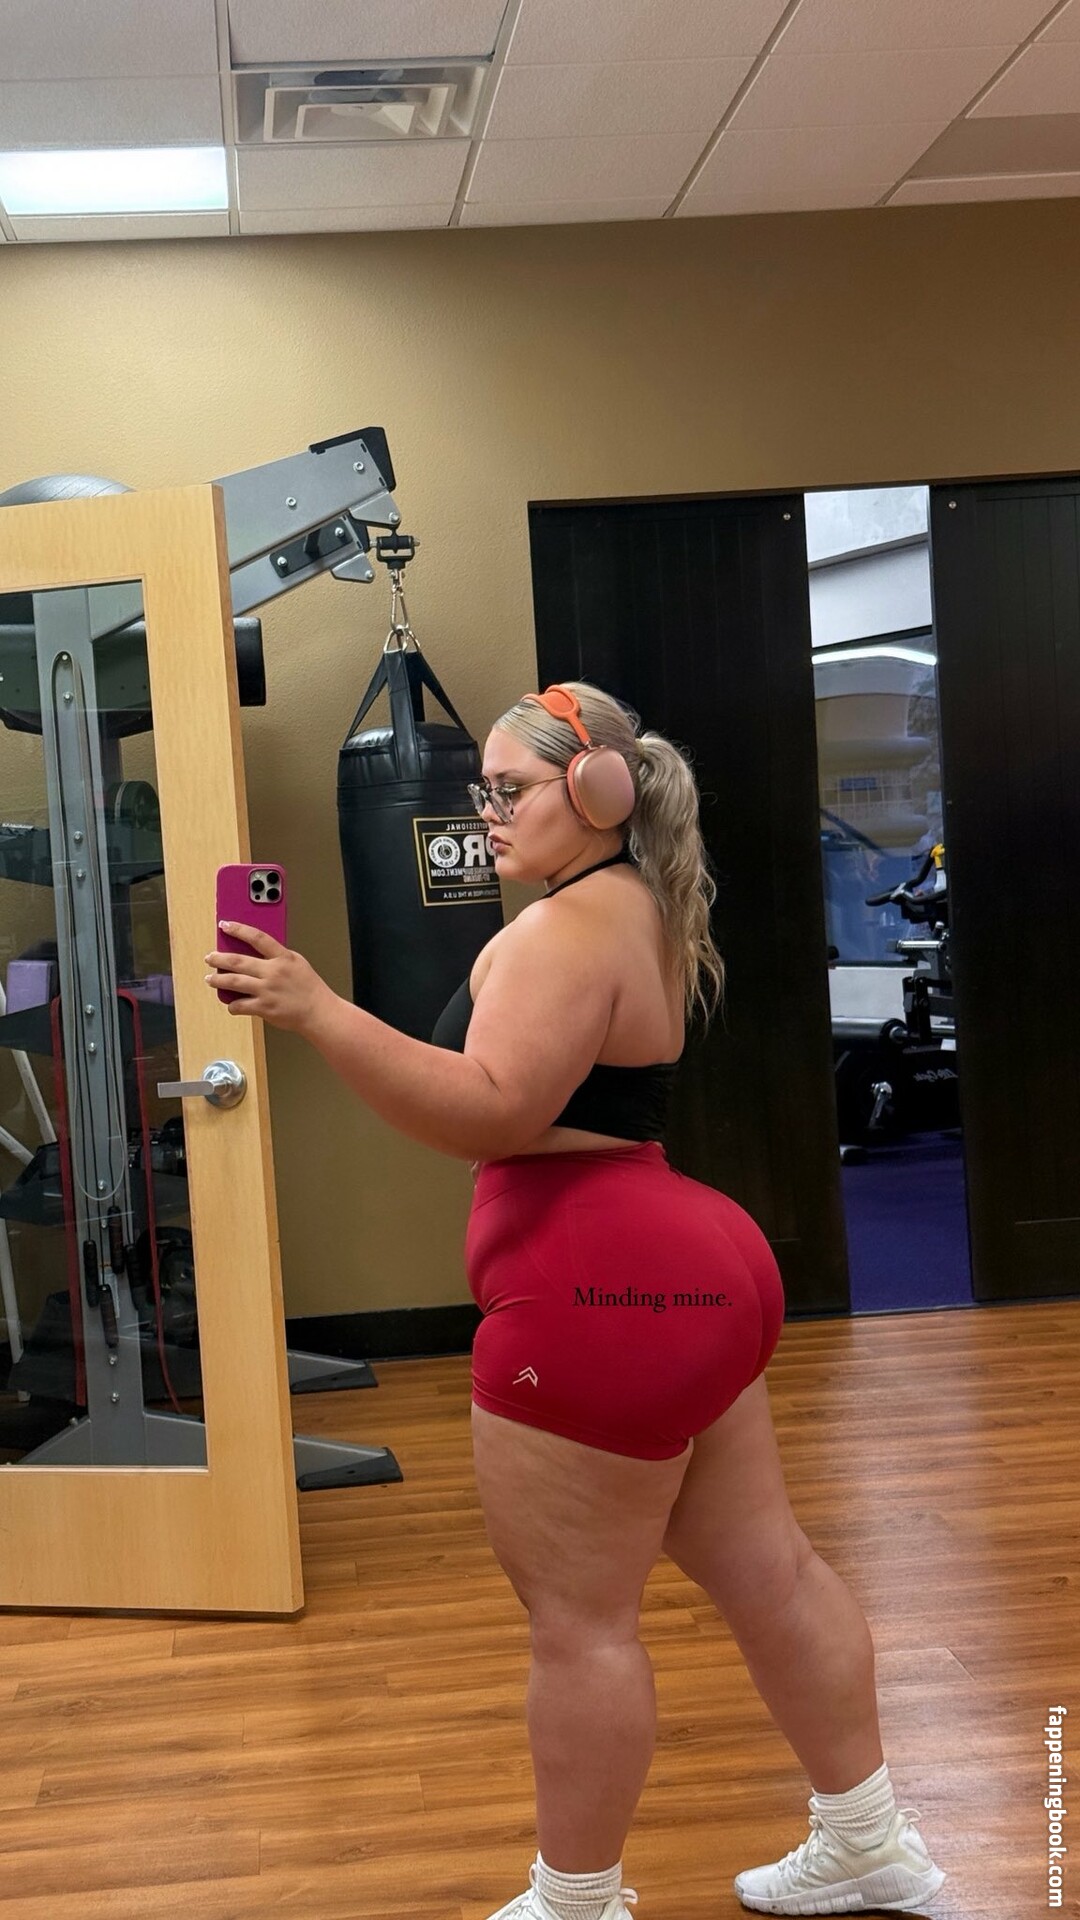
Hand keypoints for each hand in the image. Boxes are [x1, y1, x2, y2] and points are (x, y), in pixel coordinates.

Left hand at [204, 922, 334, 1034]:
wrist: (318, 1011)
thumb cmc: (309, 988)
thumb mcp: (297, 963)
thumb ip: (278, 956)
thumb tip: (256, 952)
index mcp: (283, 958)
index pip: (257, 937)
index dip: (239, 929)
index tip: (225, 925)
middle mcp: (273, 972)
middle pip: (238, 961)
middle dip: (219, 958)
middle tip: (210, 958)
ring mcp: (267, 990)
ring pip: (234, 982)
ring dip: (218, 980)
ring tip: (210, 979)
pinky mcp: (264, 1008)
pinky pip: (240, 1005)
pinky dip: (232, 1005)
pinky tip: (231, 1004)